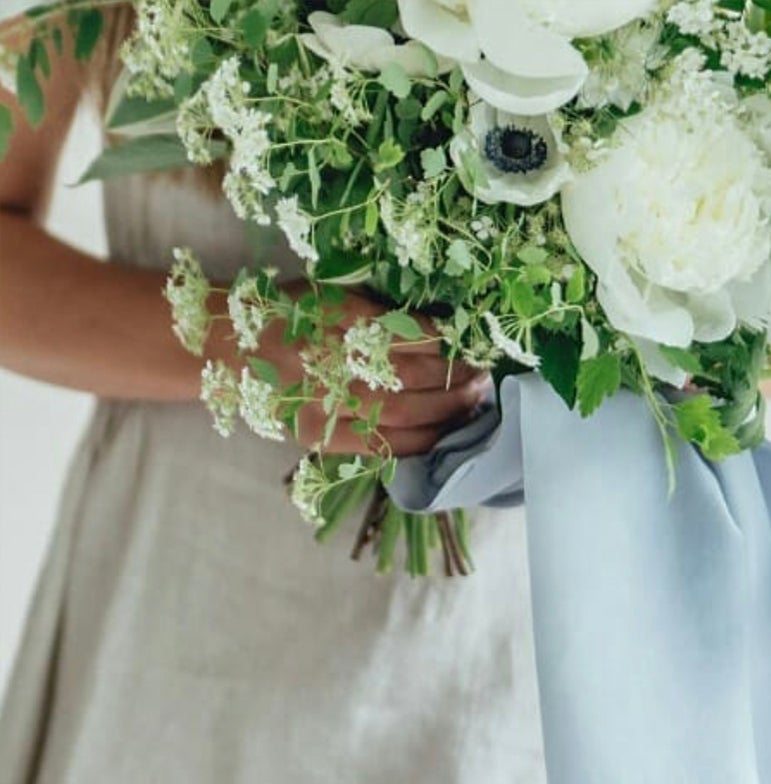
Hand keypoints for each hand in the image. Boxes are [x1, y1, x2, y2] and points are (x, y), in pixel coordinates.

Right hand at [213, 285, 491, 457]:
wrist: (231, 354)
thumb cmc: (287, 316)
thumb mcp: (328, 294)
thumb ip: (376, 309)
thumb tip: (439, 325)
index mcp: (334, 318)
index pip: (405, 331)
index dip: (444, 340)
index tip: (470, 340)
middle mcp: (331, 362)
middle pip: (411, 375)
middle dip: (455, 377)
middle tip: (482, 375)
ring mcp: (326, 405)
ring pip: (404, 413)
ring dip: (448, 410)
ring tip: (474, 402)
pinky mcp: (323, 437)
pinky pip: (384, 446)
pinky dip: (422, 442)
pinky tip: (446, 433)